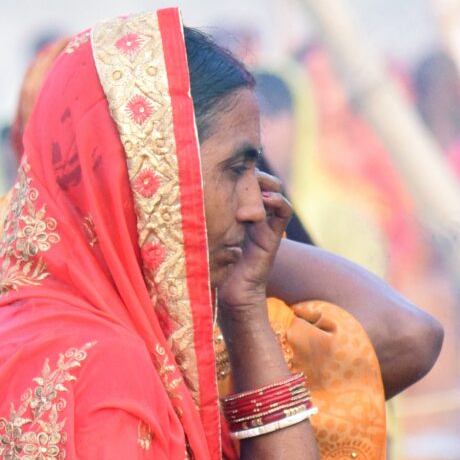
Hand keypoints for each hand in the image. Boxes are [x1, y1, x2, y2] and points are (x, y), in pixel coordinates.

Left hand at [213, 171, 293, 314]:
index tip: (225, 165)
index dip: (238, 172)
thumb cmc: (210, 267)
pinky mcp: (272, 236)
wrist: (230, 295)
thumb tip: (176, 194)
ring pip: (274, 193)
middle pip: (260, 183)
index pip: (242, 184)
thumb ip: (199, 219)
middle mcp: (252, 217)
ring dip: (266, 182)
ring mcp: (264, 226)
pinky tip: (264, 199)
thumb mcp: (202, 236)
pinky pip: (283, 212)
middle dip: (254, 172)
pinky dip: (278, 201)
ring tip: (255, 179)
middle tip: (242, 168)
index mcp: (235, 214)